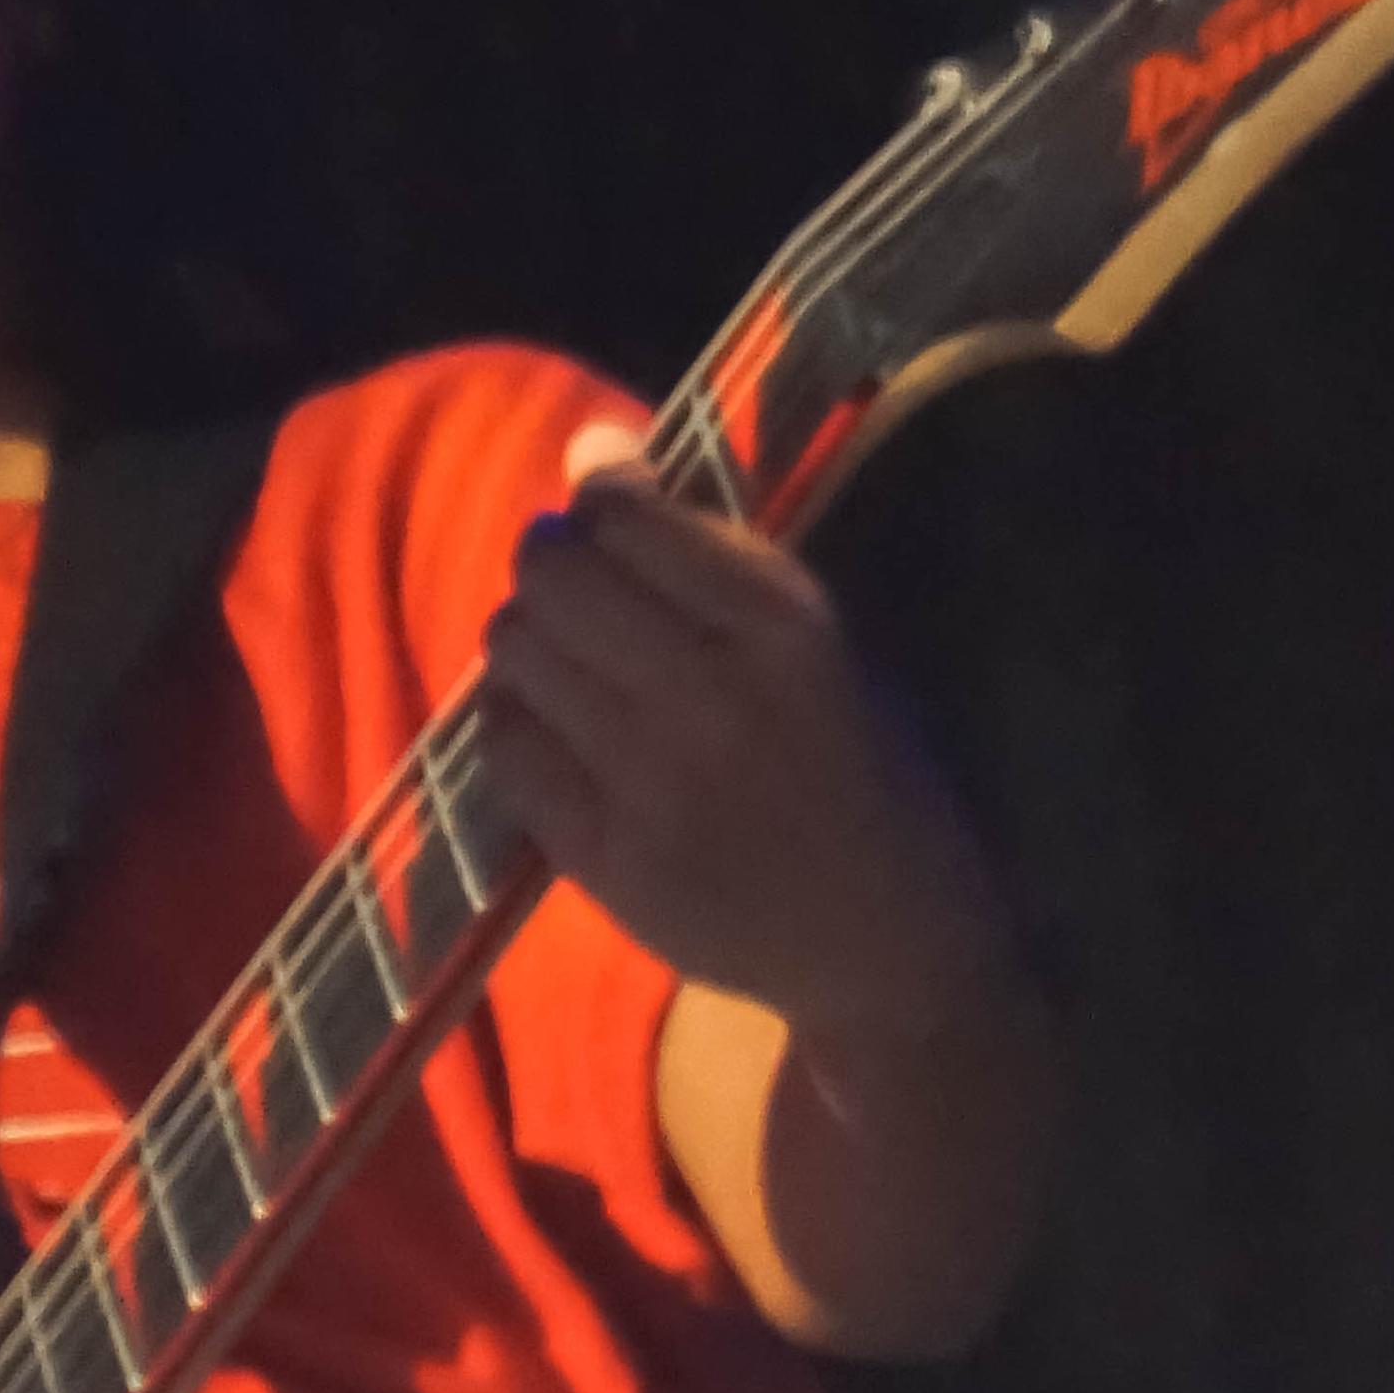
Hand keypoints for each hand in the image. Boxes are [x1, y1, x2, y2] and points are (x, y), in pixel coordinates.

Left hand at [473, 432, 1000, 1052]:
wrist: (889, 945)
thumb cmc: (866, 770)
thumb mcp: (823, 642)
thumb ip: (708, 548)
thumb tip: (586, 446)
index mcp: (786, 628)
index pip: (626, 518)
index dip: (598, 500)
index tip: (608, 513)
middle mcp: (712, 696)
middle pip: (554, 575)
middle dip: (552, 563)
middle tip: (578, 589)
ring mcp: (651, 784)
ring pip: (516, 651)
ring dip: (530, 637)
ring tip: (572, 660)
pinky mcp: (604, 860)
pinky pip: (504, 747)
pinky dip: (515, 718)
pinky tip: (558, 728)